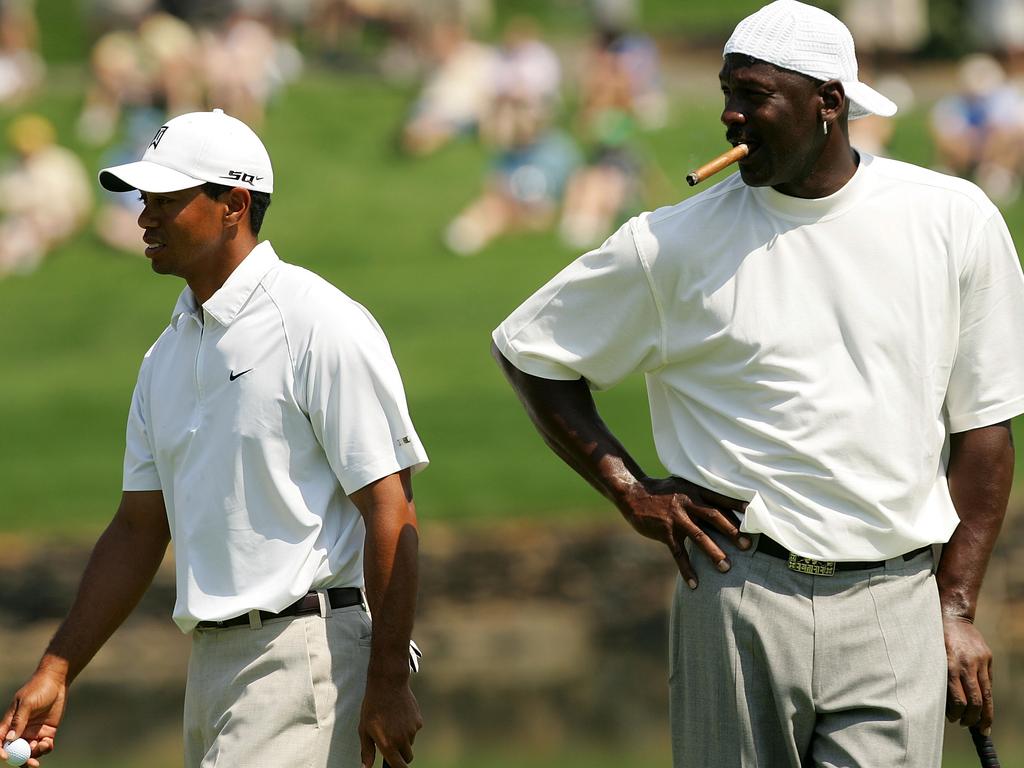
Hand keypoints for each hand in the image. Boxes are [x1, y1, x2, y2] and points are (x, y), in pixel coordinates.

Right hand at [0, 667, 67, 766]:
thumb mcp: (27, 703)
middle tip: (30, 763)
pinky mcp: (47, 732)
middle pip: (16, 751)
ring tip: (44, 744)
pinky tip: (48, 743)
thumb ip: (19, 720)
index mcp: (10, 724)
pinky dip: (46, 748)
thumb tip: (11, 739)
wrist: (57, 681)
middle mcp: (20, 731)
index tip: (7, 757)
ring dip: (36, 753)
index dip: (1, 751)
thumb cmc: (38, 688)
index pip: (1, 741)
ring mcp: (34, 732)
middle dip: (21, 760)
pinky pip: (44, 746)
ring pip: (31, 751)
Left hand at [358, 675, 421, 767]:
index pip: (399, 767)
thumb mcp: (364, 729)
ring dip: (404, 739)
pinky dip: (408, 727)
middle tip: (391, 743)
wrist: (388, 684)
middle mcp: (402, 740)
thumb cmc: (373, 707)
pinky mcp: (418, 721)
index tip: (395, 767)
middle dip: (401, 754)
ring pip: (410, 742)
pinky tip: (399, 715)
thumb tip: (366, 767)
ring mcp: (412, 730)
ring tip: (393, 723)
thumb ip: (367, 750)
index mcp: (388, 744)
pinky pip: (414, 730)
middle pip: (407, 757)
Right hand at [623, 477, 750, 587]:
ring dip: (714, 553)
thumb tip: (723, 505)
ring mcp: (676, 518)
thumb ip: (700, 495)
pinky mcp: (665, 532)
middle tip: (748, 546)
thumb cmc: (662, 490)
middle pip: (714, 517)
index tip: (754, 512)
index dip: (736, 505)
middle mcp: (687, 503)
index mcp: (694, 491)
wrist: (633, 494)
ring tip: (726, 568)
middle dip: (732, 532)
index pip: (719, 498)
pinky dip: (687, 569)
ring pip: (698, 537)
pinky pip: (678, 553)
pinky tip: (695, 584)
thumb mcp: (682, 486)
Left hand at [943, 615, 993, 733]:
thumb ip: (937, 678)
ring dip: (984, 714)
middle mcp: (967, 664)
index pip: (958, 699)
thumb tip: (941, 704)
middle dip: (971, 718)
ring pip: (986, 695)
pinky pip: (988, 683)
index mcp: (949, 665)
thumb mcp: (930, 657)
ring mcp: (980, 661)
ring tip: (982, 726)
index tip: (952, 719)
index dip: (956, 713)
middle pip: (975, 700)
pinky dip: (986, 697)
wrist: (952, 616)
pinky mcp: (988, 658)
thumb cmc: (934, 639)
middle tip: (966, 725)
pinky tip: (983, 707)